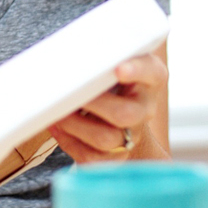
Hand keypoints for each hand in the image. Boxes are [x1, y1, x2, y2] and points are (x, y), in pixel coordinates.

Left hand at [48, 48, 168, 163]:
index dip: (136, 71)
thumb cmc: (112, 76)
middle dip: (94, 104)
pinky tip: (56, 126)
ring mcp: (133, 133)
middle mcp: (145, 107)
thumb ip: (103, 51)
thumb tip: (70, 50)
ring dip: (76, 125)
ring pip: (106, 138)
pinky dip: (69, 141)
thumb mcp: (114, 58)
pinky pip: (92, 156)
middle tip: (71, 92)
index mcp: (151, 77)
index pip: (151, 72)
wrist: (121, 110)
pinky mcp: (116, 154)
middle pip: (125, 113)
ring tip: (57, 112)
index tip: (118, 69)